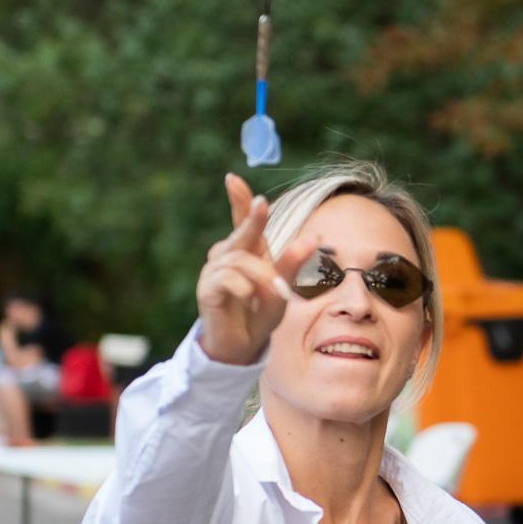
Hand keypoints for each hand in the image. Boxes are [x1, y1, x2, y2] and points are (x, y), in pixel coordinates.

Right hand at [195, 173, 318, 365]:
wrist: (243, 345)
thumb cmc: (261, 312)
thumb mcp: (283, 286)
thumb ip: (294, 262)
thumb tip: (315, 237)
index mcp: (246, 252)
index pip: (242, 221)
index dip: (239, 200)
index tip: (232, 178)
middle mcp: (227, 257)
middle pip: (241, 234)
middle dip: (253, 219)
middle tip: (262, 202)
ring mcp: (214, 272)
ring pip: (240, 260)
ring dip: (261, 275)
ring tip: (273, 293)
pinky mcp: (207, 290)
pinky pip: (228, 279)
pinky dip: (244, 288)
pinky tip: (248, 299)